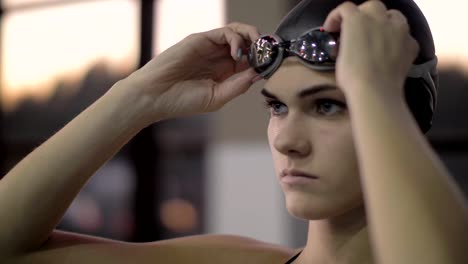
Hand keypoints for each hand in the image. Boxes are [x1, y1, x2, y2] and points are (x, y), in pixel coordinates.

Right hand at [122, 22, 260, 124]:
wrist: (155, 96)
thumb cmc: (182, 101)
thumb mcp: (217, 97)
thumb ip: (238, 85)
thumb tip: (259, 73)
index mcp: (225, 74)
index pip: (251, 61)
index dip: (263, 62)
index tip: (273, 67)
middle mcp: (220, 59)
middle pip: (248, 44)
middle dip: (262, 47)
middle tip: (268, 54)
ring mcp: (211, 48)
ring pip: (239, 33)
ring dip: (253, 38)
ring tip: (257, 50)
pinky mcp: (201, 40)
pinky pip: (225, 32)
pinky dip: (236, 39)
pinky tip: (237, 53)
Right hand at [323, 0, 419, 96]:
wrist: (376, 91)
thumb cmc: (351, 74)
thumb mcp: (340, 55)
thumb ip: (346, 41)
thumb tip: (348, 43)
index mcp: (357, 20)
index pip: (345, 8)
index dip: (335, 17)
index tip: (331, 30)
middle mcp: (380, 18)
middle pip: (371, 6)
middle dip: (362, 14)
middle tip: (356, 29)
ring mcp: (399, 30)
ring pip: (393, 15)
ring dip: (384, 21)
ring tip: (378, 34)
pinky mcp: (411, 44)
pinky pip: (404, 36)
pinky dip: (398, 40)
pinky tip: (392, 50)